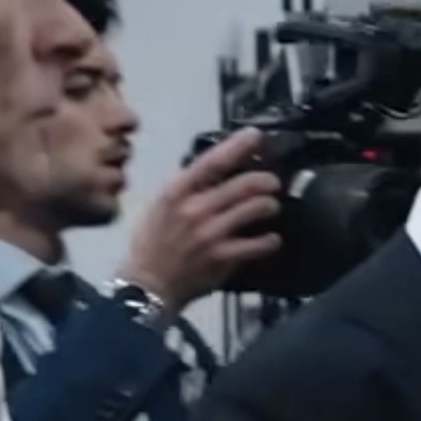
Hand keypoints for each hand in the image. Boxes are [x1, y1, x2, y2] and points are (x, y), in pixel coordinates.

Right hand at [114, 127, 283, 308]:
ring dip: (269, 206)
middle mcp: (194, 209)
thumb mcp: (161, 206)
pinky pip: (260, 243)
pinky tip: (271, 239)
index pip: (212, 162)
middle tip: (272, 182)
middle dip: (266, 180)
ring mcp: (211, 234)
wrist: (148, 284)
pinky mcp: (224, 257)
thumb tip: (218, 170)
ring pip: (256, 209)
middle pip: (244, 184)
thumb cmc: (153, 242)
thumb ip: (189, 189)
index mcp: (177, 192)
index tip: (256, 135)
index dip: (237, 146)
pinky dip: (270, 240)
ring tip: (270, 207)